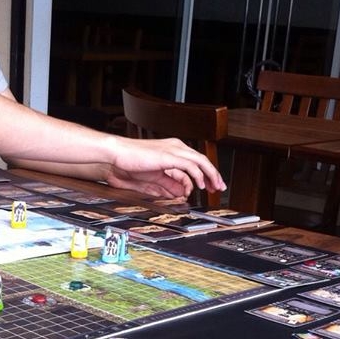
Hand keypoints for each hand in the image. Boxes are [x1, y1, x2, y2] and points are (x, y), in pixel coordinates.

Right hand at [107, 136, 226, 200]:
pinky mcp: (169, 155)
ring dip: (210, 175)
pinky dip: (198, 175)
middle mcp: (176, 146)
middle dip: (214, 174)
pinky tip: (200, 185)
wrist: (119, 154)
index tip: (212, 184)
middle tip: (220, 187)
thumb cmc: (132, 162)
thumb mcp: (156, 175)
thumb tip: (181, 191)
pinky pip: (190, 165)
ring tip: (214, 187)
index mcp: (173, 148)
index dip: (207, 172)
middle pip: (202, 159)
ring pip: (200, 161)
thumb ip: (170, 182)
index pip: (197, 160)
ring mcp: (174, 149)